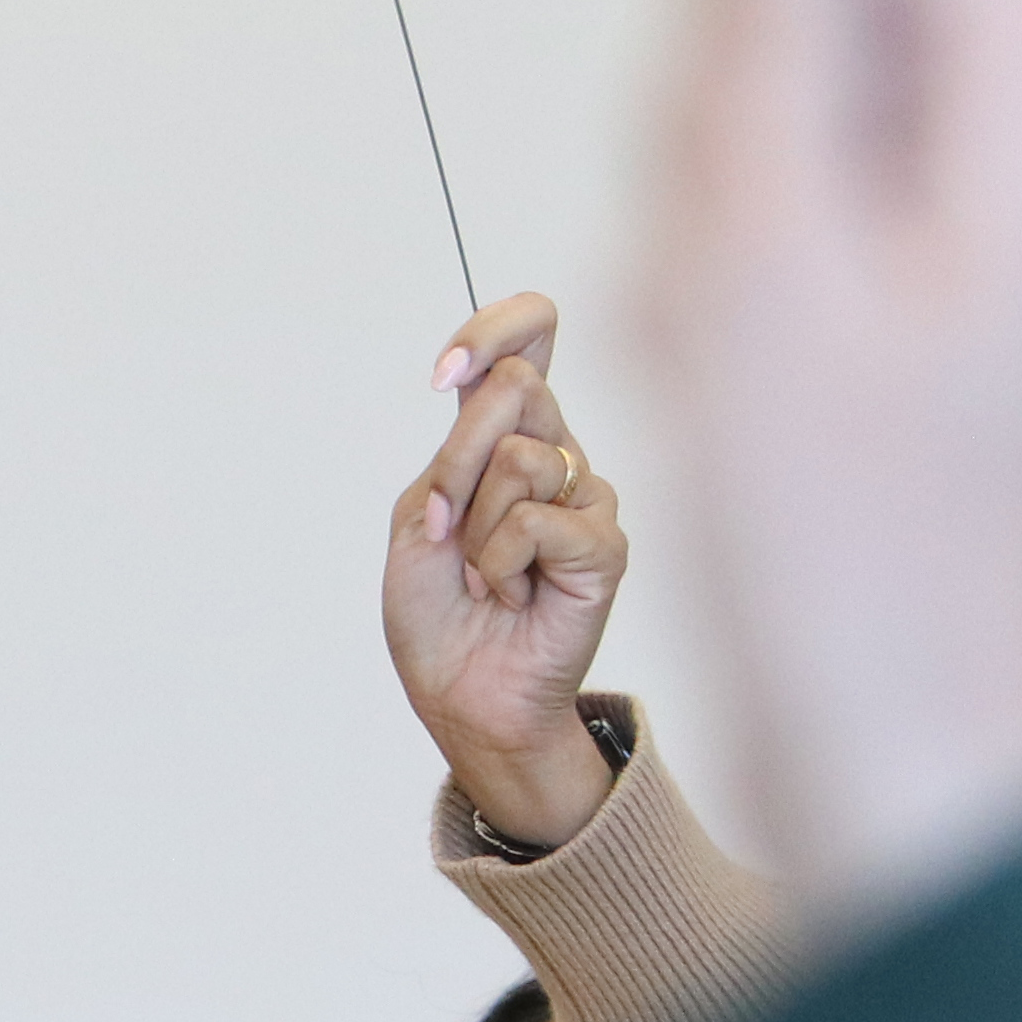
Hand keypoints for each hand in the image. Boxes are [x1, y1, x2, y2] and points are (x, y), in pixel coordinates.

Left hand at [383, 293, 627, 848]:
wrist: (459, 692)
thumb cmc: (436, 612)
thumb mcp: (417, 518)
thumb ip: (452, 454)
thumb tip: (494, 395)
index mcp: (504, 436)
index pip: (528, 341)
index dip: (494, 329)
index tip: (444, 370)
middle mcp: (554, 453)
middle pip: (517, 385)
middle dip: (458, 457)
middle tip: (447, 525)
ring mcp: (585, 497)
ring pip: (523, 458)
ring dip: (475, 529)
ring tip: (482, 576)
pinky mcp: (604, 545)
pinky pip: (538, 521)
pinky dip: (499, 565)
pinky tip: (510, 596)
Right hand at [595, 0, 1021, 916]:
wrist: (917, 755)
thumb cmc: (848, 550)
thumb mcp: (770, 258)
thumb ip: (775, 25)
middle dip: (717, 57)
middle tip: (683, 222)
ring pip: (818, 79)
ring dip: (711, 169)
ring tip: (706, 334)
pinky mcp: (980, 284)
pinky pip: (826, 186)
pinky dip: (740, 241)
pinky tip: (727, 367)